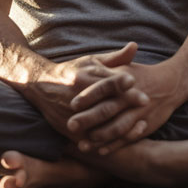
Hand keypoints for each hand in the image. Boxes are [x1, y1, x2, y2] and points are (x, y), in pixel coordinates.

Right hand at [25, 42, 147, 139]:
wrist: (40, 85)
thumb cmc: (73, 71)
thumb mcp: (92, 61)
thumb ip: (115, 58)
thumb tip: (135, 46)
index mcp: (86, 77)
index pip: (107, 80)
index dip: (123, 83)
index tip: (140, 86)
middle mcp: (80, 95)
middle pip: (106, 102)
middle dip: (126, 104)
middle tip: (146, 103)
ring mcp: (74, 114)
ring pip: (99, 123)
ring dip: (119, 126)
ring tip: (138, 127)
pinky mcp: (70, 129)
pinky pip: (89, 138)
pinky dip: (104, 142)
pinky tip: (120, 142)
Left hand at [68, 58, 186, 155]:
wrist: (172, 83)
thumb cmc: (142, 74)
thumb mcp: (125, 67)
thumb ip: (107, 66)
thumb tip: (84, 68)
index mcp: (123, 81)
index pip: (103, 87)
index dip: (88, 96)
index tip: (72, 103)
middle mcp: (131, 98)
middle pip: (107, 109)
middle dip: (89, 119)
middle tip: (70, 125)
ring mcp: (139, 113)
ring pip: (117, 127)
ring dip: (100, 137)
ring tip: (82, 144)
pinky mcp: (145, 125)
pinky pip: (129, 138)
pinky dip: (115, 145)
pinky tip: (101, 151)